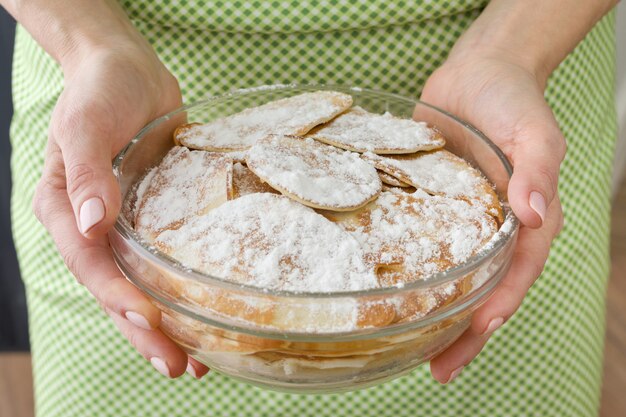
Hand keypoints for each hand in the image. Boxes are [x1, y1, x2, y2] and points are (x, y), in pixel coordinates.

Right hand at [32, 44, 208, 378]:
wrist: (127, 69)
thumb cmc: (100, 90)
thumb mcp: (86, 125)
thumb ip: (86, 174)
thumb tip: (90, 225)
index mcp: (66, 211)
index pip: (90, 265)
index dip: (118, 296)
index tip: (150, 321)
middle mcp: (94, 228)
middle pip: (116, 291)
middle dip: (144, 332)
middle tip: (177, 366)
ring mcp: (126, 227)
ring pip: (142, 287)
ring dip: (166, 326)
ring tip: (197, 362)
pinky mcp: (155, 219)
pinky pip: (167, 262)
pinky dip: (182, 291)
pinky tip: (206, 314)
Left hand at [420, 54, 564, 382]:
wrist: (477, 72)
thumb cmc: (513, 99)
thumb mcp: (534, 130)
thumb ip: (536, 169)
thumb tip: (536, 212)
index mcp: (524, 219)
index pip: (516, 274)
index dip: (498, 307)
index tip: (475, 335)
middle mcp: (492, 228)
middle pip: (483, 289)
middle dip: (464, 331)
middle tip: (438, 368)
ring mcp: (459, 219)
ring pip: (450, 275)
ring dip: (436, 312)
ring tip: (409, 346)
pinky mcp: (431, 204)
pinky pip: (420, 242)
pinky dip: (409, 269)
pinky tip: (385, 289)